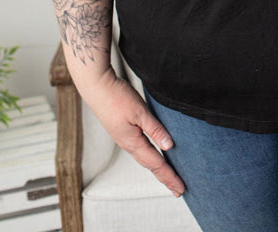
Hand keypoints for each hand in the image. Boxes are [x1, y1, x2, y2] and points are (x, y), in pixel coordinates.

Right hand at [79, 67, 185, 196]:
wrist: (96, 87)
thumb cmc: (117, 97)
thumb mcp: (140, 112)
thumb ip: (155, 129)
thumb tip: (169, 146)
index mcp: (132, 142)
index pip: (156, 164)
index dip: (169, 176)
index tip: (180, 188)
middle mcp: (128, 144)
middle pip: (150, 165)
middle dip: (164, 177)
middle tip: (177, 190)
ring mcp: (124, 138)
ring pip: (144, 158)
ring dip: (157, 168)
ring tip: (167, 176)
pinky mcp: (122, 130)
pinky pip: (140, 149)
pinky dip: (150, 157)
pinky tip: (153, 154)